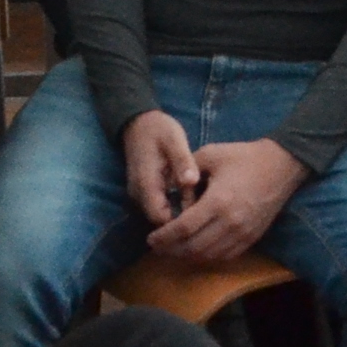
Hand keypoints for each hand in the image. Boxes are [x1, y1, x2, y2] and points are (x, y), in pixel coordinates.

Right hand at [120, 111, 202, 229]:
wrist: (138, 124)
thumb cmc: (159, 130)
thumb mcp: (174, 140)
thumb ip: (182, 161)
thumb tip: (191, 181)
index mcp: (146, 184)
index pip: (160, 218)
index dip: (180, 223)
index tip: (203, 216)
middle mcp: (139, 195)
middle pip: (160, 221)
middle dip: (181, 222)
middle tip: (208, 215)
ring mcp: (139, 195)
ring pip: (159, 216)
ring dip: (178, 215)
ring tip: (204, 209)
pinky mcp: (144, 193)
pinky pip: (159, 208)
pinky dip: (174, 208)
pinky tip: (193, 202)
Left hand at [150, 136, 305, 264]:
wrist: (282, 165)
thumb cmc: (245, 157)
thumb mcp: (211, 154)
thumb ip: (186, 171)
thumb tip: (168, 187)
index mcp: (218, 201)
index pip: (184, 228)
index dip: (164, 237)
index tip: (151, 238)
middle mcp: (230, 223)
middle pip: (193, 248)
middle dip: (171, 250)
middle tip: (158, 247)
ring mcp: (243, 233)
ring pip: (209, 256)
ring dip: (188, 256)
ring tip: (174, 250)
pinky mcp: (252, 238)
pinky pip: (225, 256)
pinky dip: (208, 257)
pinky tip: (198, 250)